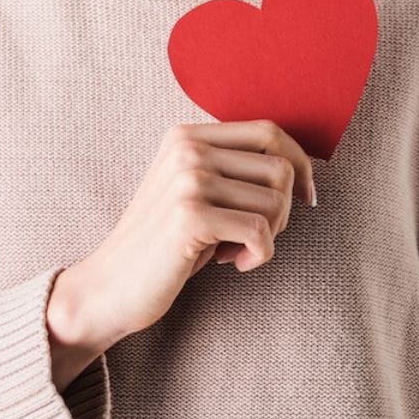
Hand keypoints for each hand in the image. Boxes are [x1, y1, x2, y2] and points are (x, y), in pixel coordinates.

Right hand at [47, 119, 315, 363]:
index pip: (269, 131)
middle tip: (252, 236)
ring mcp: (187, 179)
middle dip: (282, 210)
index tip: (308, 198)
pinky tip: (231, 264)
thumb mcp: (194, 193)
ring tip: (234, 250)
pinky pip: (260, 231)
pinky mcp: (190, 215)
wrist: (110, 286)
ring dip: (267, 235)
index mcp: (186, 135)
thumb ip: (231, 169)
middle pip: (280, 168)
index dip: (300, 164)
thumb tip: (302, 166)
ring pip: (276, 201)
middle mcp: (187, 148)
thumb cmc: (164, 245)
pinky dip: (259, 255)